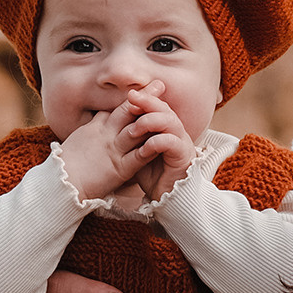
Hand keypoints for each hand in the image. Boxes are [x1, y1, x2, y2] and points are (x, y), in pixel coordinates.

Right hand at [55, 82, 193, 206]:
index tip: (144, 86)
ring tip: (166, 106)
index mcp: (96, 128)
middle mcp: (106, 135)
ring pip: (135, 129)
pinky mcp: (119, 168)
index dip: (132, 97)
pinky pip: (138, 156)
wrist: (62, 182)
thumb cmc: (66, 164)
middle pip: (127, 111)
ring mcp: (114, 150)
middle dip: (144, 97)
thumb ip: (93, 126)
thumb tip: (101, 114)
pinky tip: (163, 141)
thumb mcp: (79, 138)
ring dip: (151, 118)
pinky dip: (150, 147)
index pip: (116, 108)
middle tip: (159, 84)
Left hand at [119, 85, 194, 202]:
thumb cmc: (151, 175)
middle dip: (147, 101)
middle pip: (164, 109)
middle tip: (131, 97)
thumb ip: (129, 136)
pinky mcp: (183, 156)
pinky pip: (171, 142)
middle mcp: (176, 132)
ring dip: (150, 121)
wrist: (166, 197)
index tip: (127, 95)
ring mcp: (182, 143)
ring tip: (133, 129)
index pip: (156, 106)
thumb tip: (108, 121)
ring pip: (170, 121)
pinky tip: (144, 146)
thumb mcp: (136, 151)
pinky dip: (157, 141)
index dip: (143, 99)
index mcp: (165, 128)